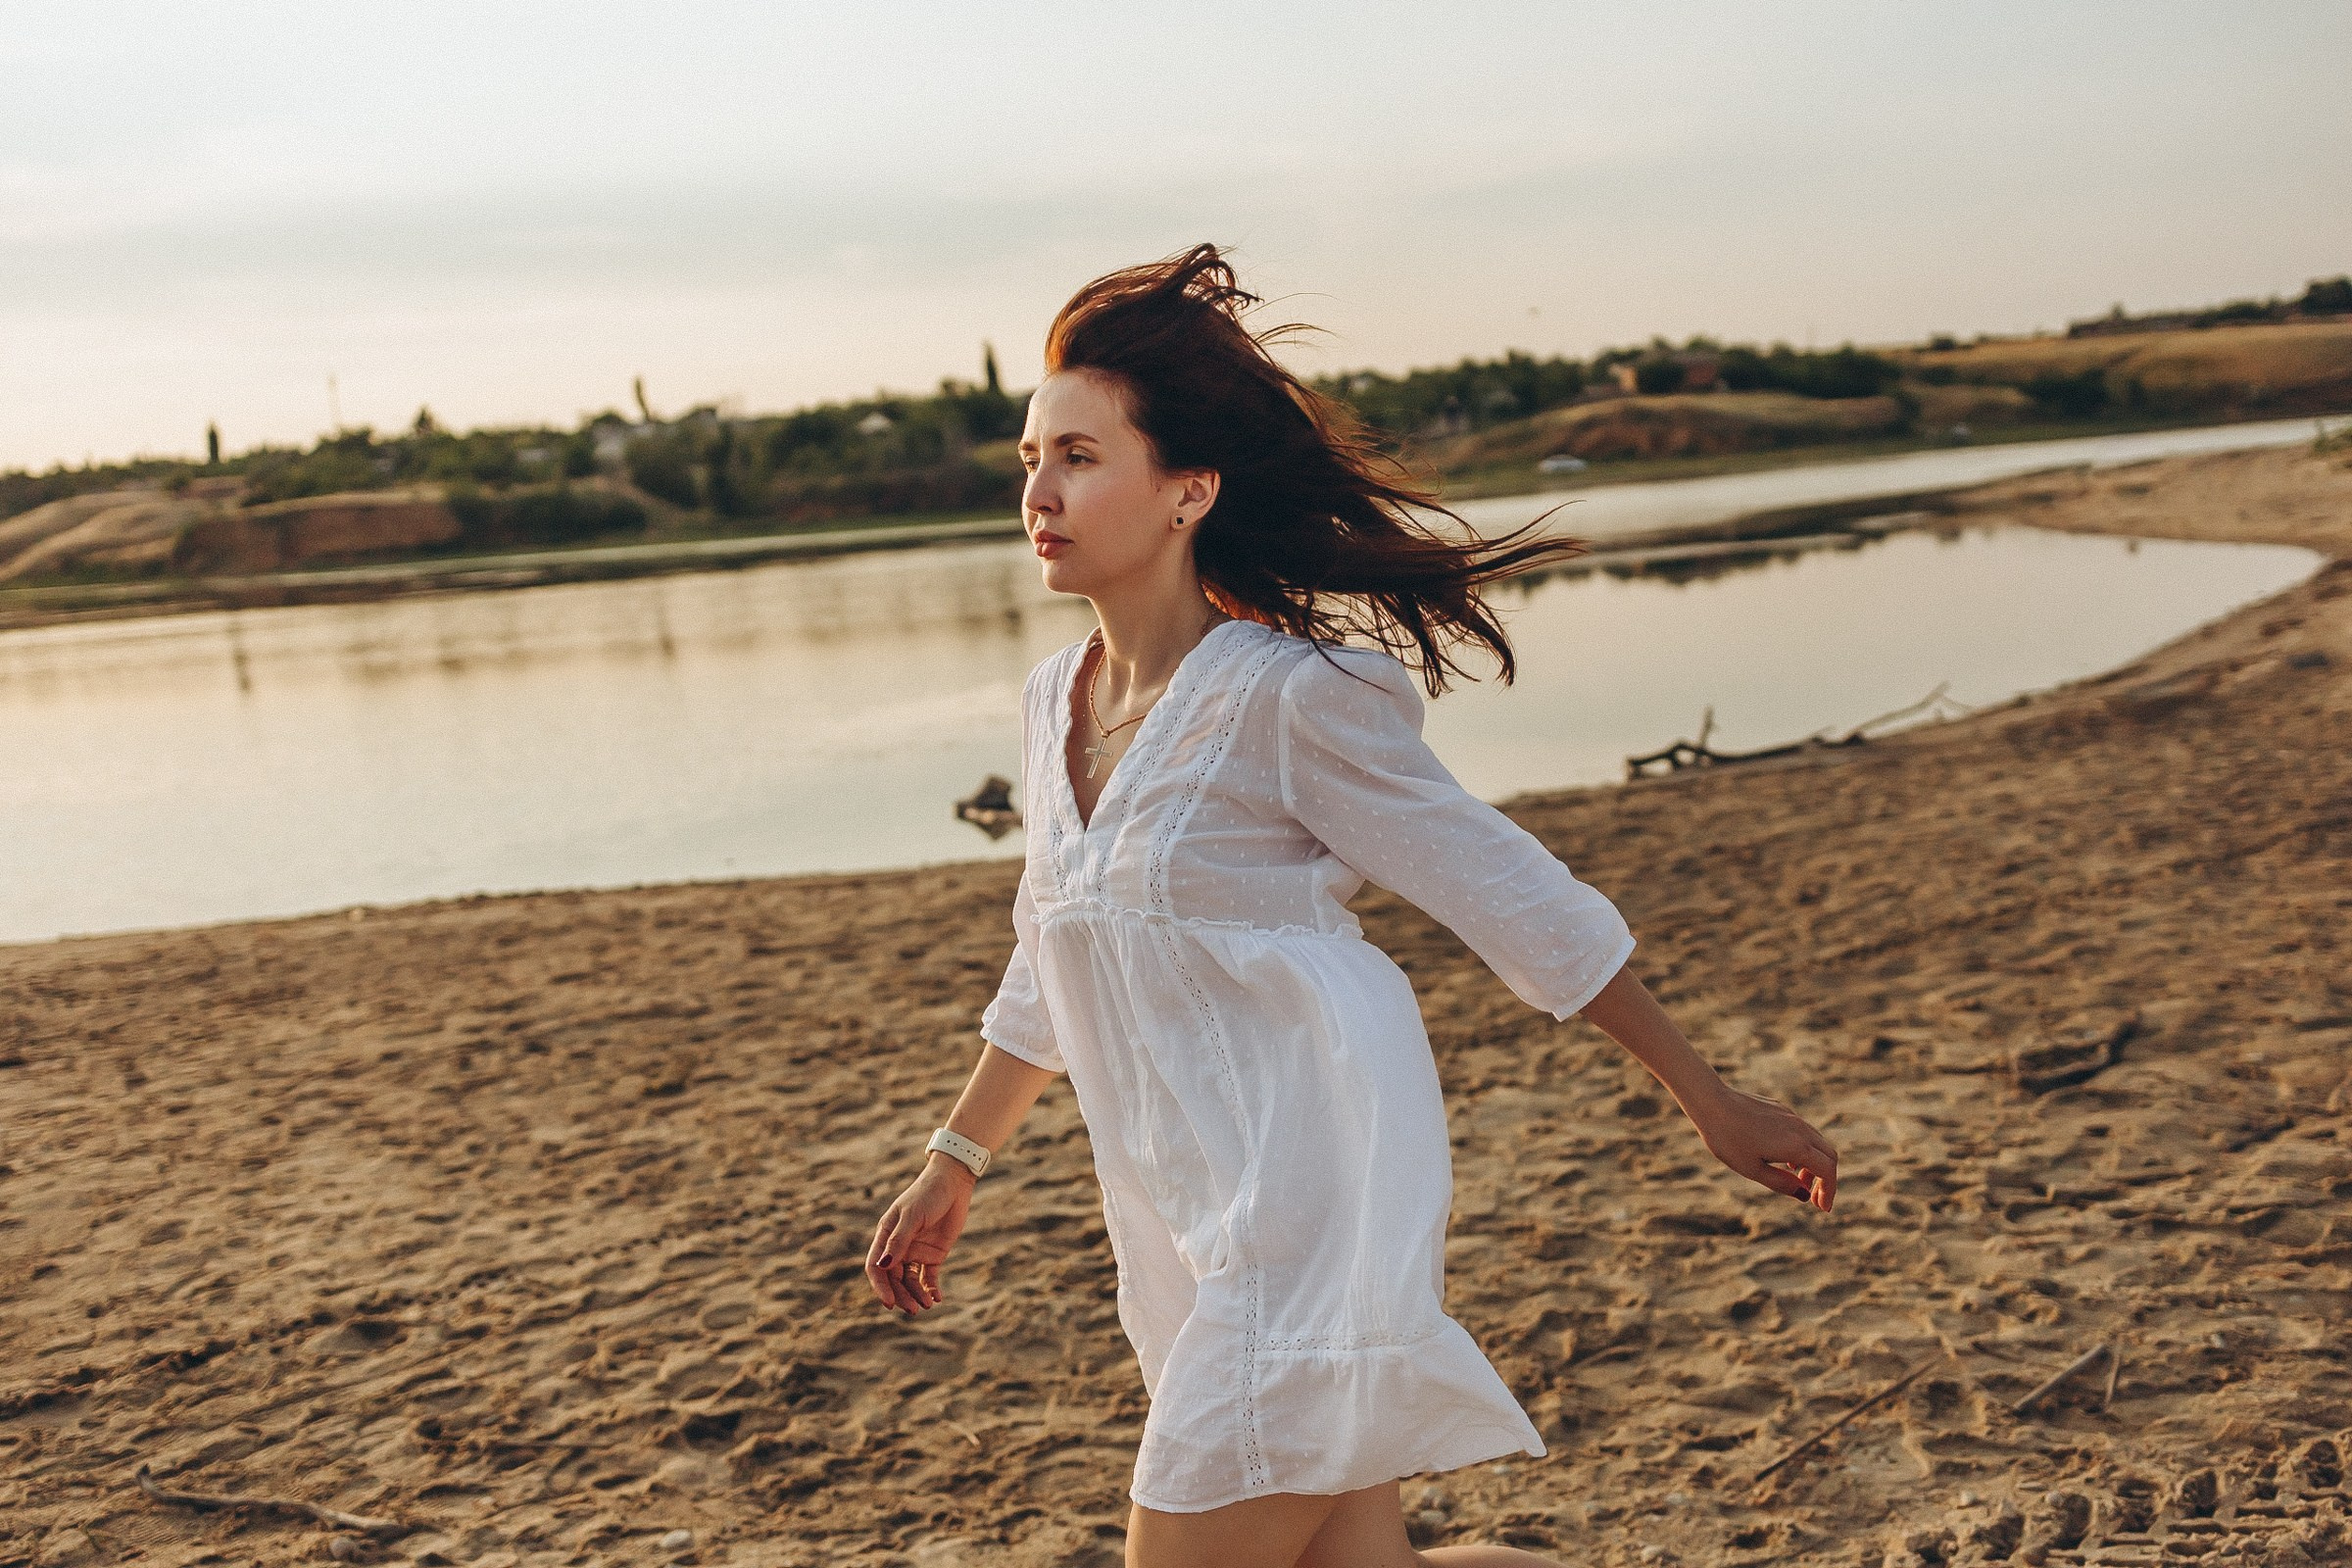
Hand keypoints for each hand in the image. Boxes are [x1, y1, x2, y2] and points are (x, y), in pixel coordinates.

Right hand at [866, 1153, 977, 1315]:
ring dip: (916, 1295)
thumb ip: (899, 1241)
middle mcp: (898, 1247)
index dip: (880, 1287)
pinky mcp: (934, 1254)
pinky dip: (931, 1289)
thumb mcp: (912, 1216)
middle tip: (913, 1310)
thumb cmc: (927, 1194)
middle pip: (893, 1279)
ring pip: (910, 1281)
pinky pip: (928, 1277)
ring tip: (927, 1306)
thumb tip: (883, 1266)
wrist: (953, 1184)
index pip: (875, 1267)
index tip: (889, 1303)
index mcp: (886, 1236)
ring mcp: (916, 1252)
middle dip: (901, 1296)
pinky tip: (937, 1298)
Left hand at [1687, 1083, 1838, 1212]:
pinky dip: (1804, 1150)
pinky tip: (1786, 1159)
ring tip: (1797, 1180)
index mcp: (1796, 1145)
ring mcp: (1791, 1116)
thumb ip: (1781, 1184)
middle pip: (1829, 1155)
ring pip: (1817, 1142)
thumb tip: (1804, 1194)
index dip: (1829, 1191)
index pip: (1828, 1171)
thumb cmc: (1728, 1139)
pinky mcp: (1781, 1109)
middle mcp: (1800, 1128)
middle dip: (1826, 1179)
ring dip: (1814, 1164)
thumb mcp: (1752, 1169)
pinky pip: (1803, 1132)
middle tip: (1813, 1198)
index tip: (1823, 1208)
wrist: (1711, 1102)